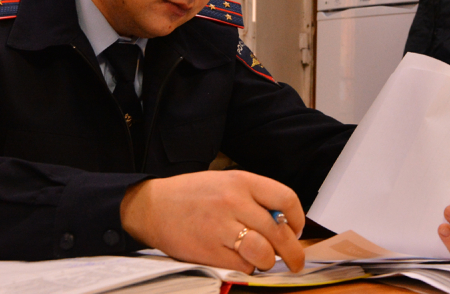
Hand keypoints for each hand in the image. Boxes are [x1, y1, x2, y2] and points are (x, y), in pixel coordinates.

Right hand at [121, 171, 304, 273]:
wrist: (152, 206)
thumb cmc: (191, 195)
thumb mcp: (225, 182)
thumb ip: (254, 198)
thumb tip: (283, 224)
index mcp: (241, 181)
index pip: (286, 198)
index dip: (298, 219)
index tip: (297, 230)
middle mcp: (234, 201)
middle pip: (279, 232)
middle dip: (293, 252)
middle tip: (295, 261)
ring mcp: (221, 227)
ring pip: (264, 253)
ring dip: (268, 262)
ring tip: (264, 261)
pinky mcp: (210, 251)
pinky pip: (242, 267)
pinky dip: (246, 268)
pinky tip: (240, 261)